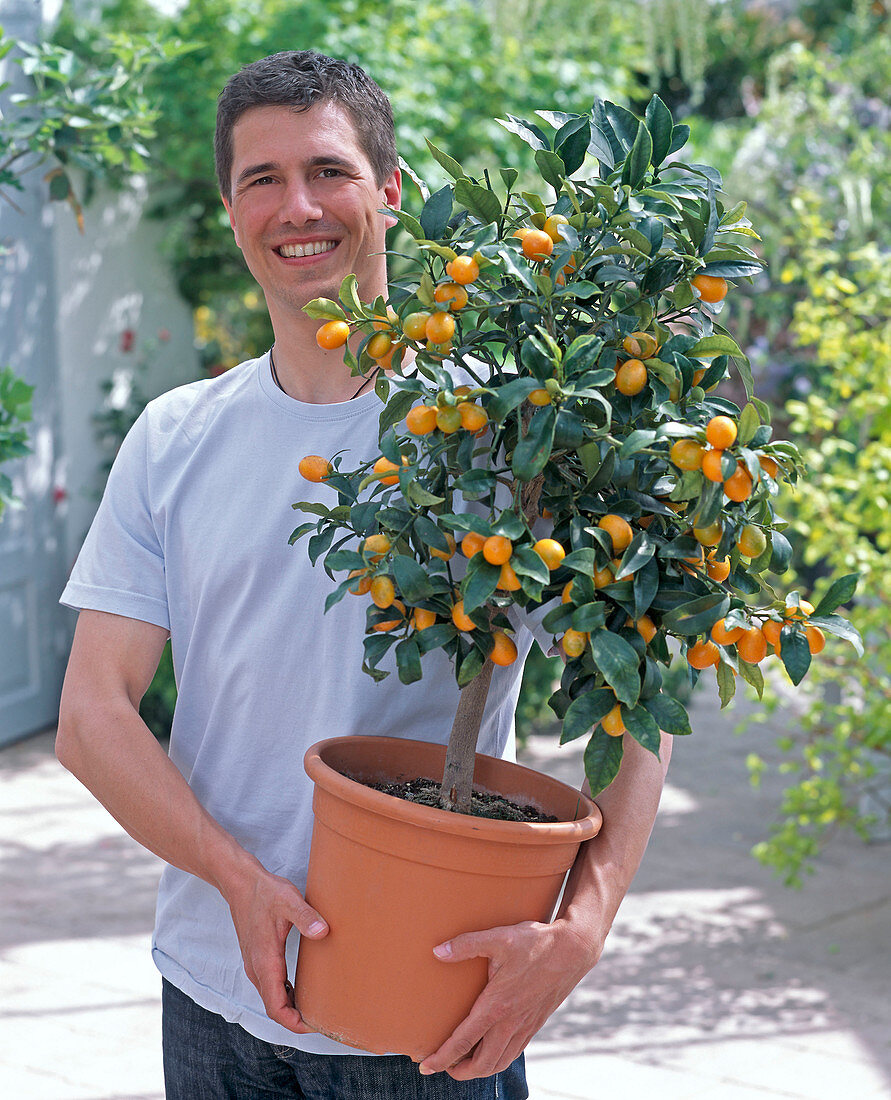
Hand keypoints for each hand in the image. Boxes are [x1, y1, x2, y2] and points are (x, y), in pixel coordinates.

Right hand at [223, 864, 327, 1033]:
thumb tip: (322, 932)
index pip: (275, 1006)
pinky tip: (299, 989)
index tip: (313, 1026)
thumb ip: (306, 917)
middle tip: (322, 1019)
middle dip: (294, 1019)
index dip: (292, 1022)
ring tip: (314, 1007)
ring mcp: (255, 964)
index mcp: (265, 961)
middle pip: (273, 1007)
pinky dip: (284, 994)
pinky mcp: (257, 958)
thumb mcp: (288, 900)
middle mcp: (257, 968)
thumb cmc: (263, 892)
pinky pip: (270, 986)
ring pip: (271, 997)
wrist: (239, 883)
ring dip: (289, 1007)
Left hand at [417, 919, 598, 1079]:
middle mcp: (510, 1023)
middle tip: (442, 1065)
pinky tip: (492, 1048)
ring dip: (479, 1069)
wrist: (574, 950)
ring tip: (464, 1061)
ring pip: (499, 1063)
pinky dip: (498, 1059)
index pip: (463, 1042)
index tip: (425, 1066)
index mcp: (496, 1006)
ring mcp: (525, 1026)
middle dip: (459, 1071)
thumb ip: (466, 945)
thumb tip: (438, 951)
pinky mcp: (536, 1023)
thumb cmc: (536, 943)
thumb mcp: (499, 938)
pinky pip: (514, 1053)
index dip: (442, 1058)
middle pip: (481, 1064)